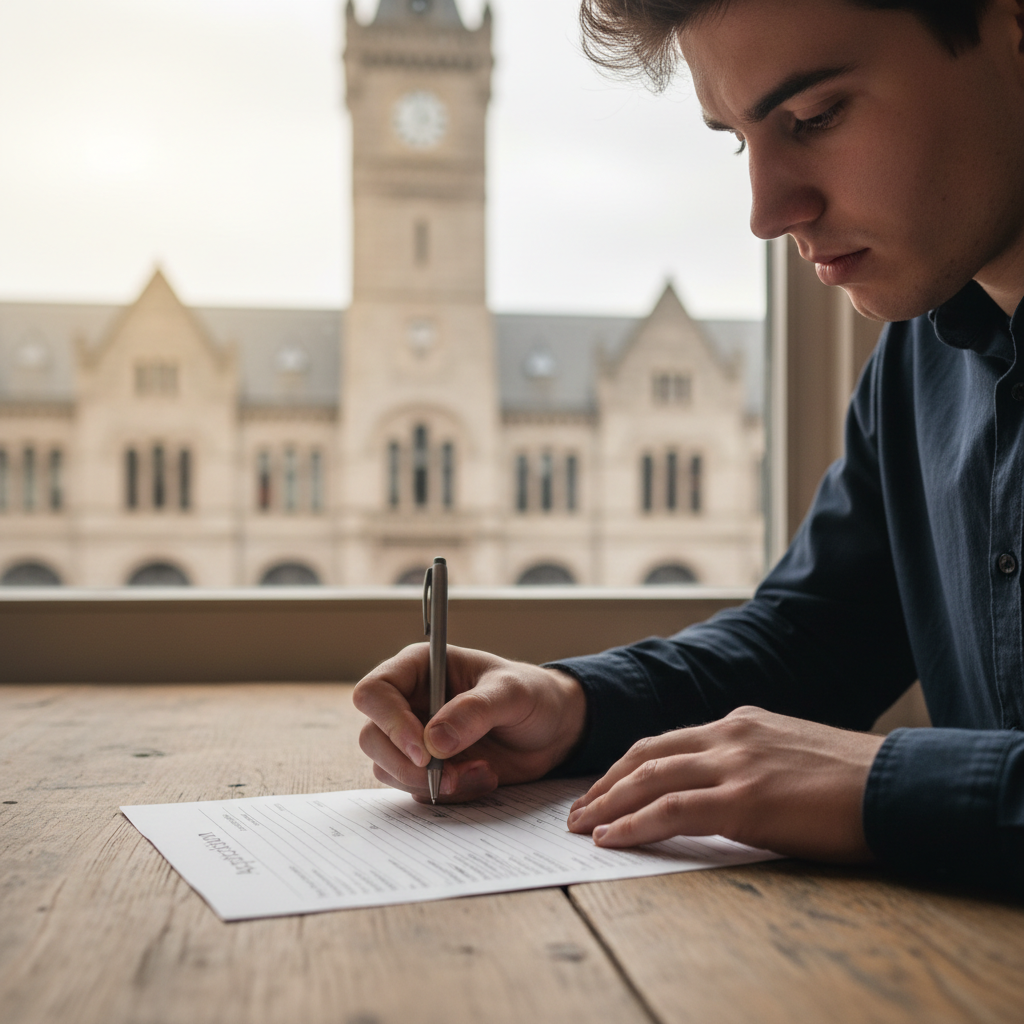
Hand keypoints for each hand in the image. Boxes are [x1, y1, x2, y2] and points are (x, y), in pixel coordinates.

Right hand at [353, 643, 586, 802]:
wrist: (553, 730)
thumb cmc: (532, 695)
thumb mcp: (512, 693)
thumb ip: (475, 711)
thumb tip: (433, 741)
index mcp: (419, 668)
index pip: (374, 692)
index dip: (389, 722)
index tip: (423, 751)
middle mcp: (409, 702)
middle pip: (372, 737)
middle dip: (407, 764)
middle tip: (448, 775)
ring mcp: (415, 737)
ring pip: (388, 768)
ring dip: (431, 782)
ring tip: (482, 770)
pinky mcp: (428, 767)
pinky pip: (415, 789)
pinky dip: (448, 793)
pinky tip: (484, 777)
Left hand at [567, 706, 884, 862]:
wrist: (900, 786)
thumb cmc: (853, 782)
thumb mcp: (790, 758)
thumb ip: (749, 764)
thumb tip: (718, 792)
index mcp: (740, 723)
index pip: (666, 742)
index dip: (628, 767)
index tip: (604, 789)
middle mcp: (730, 733)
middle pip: (646, 755)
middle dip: (605, 784)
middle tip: (577, 810)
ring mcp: (736, 763)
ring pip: (650, 778)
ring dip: (608, 804)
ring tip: (581, 827)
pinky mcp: (745, 798)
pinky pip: (672, 809)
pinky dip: (634, 824)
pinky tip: (611, 839)